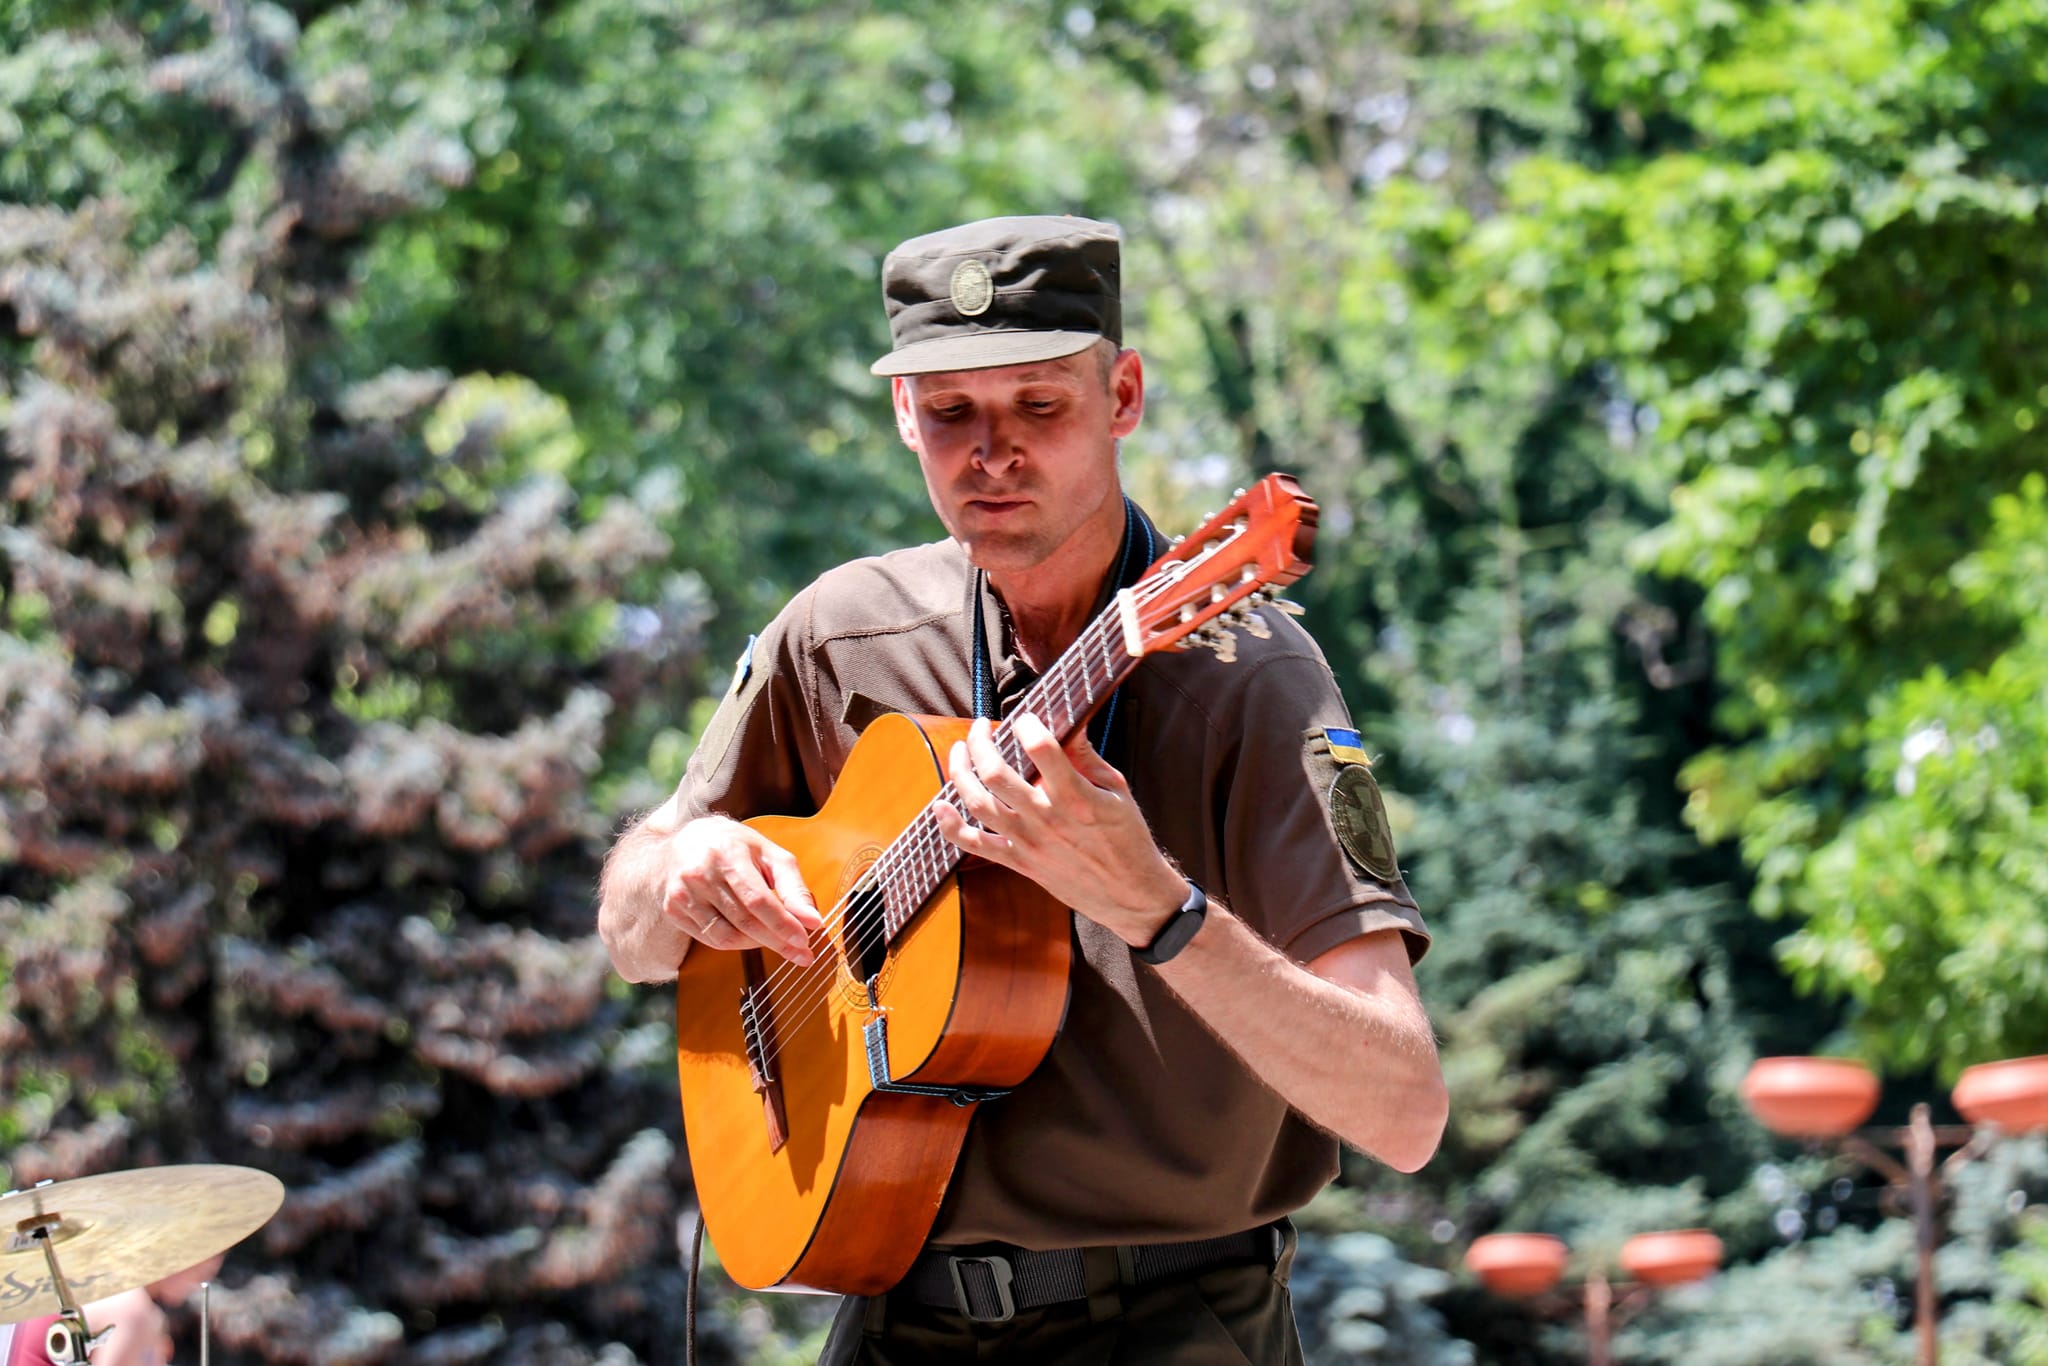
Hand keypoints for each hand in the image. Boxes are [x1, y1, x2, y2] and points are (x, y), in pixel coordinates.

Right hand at [660, 816, 820, 964]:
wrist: (685, 840)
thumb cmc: (735, 847)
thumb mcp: (769, 854)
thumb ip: (793, 887)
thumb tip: (813, 921)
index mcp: (727, 854)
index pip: (758, 900)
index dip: (783, 925)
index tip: (805, 942)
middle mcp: (700, 874)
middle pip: (744, 921)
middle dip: (777, 941)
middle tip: (801, 954)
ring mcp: (682, 893)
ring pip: (726, 936)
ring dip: (757, 944)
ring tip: (776, 940)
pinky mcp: (673, 909)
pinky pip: (711, 939)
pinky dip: (736, 943)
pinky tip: (750, 936)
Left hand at [931, 713, 1187, 946]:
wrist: (1130, 895)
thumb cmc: (1128, 839)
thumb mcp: (1117, 791)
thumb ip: (1088, 757)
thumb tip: (1069, 723)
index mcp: (1076, 797)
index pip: (1041, 749)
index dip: (1027, 724)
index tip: (1026, 717)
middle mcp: (1046, 818)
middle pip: (996, 773)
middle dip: (980, 742)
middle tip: (981, 727)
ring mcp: (1028, 842)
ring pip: (978, 803)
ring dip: (960, 772)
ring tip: (960, 750)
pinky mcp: (1019, 862)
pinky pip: (975, 845)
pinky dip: (951, 827)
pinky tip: (940, 806)